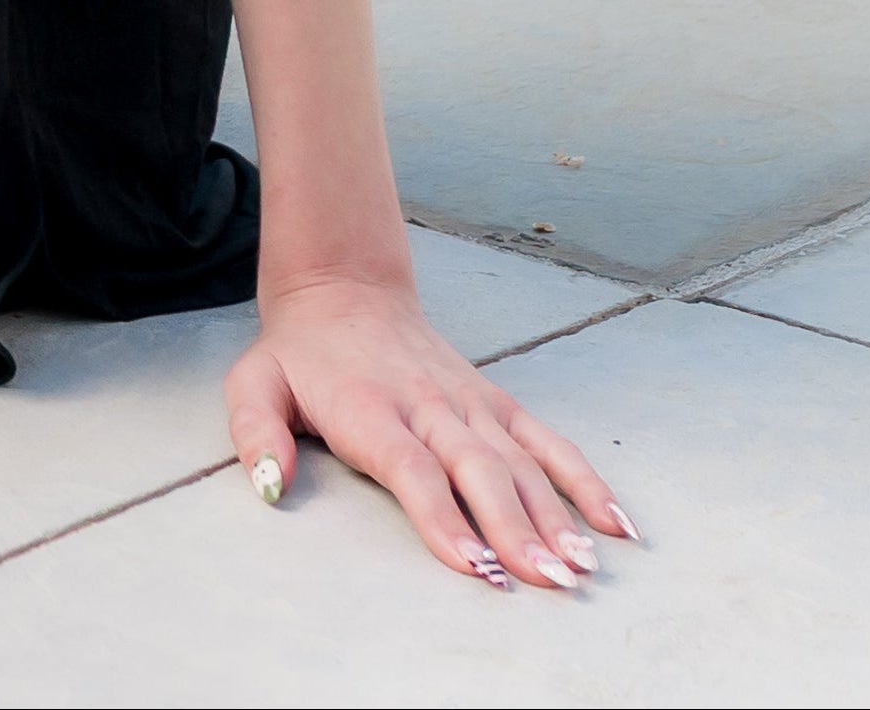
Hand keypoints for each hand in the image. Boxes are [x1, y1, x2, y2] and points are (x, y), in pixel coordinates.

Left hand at [231, 273, 635, 590]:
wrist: (342, 288)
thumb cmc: (299, 353)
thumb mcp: (253, 381)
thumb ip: (256, 432)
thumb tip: (270, 485)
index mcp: (370, 407)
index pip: (412, 469)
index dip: (443, 517)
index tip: (474, 566)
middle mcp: (427, 404)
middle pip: (477, 470)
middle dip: (515, 529)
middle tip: (548, 582)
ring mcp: (468, 401)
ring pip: (519, 461)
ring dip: (556, 516)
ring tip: (583, 566)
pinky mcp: (495, 400)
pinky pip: (547, 441)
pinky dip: (585, 480)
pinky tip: (616, 525)